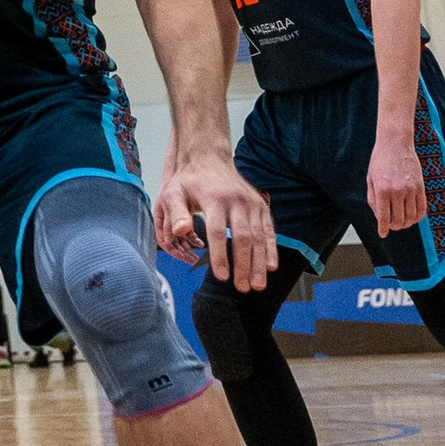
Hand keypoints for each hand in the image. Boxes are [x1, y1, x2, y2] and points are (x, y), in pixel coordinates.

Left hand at [157, 141, 272, 286]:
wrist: (208, 157)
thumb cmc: (189, 180)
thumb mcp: (173, 192)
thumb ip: (175, 212)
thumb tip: (180, 231)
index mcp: (214, 198)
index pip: (217, 231)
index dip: (220, 255)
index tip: (221, 277)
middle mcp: (237, 200)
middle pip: (242, 237)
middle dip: (243, 265)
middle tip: (242, 288)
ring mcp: (252, 202)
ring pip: (258, 236)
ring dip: (259, 262)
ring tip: (257, 285)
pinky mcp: (261, 205)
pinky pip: (269, 230)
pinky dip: (271, 249)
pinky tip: (271, 267)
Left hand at [367, 131, 426, 234]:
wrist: (395, 143)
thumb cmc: (380, 160)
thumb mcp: (370, 179)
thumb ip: (373, 199)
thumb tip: (379, 218)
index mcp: (382, 190)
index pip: (384, 217)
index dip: (383, 229)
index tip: (382, 234)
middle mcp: (397, 191)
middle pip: (398, 220)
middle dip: (394, 226)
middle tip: (391, 225)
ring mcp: (411, 189)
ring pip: (411, 217)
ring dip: (406, 223)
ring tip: (402, 222)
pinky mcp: (420, 187)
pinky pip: (422, 209)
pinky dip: (418, 217)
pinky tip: (413, 216)